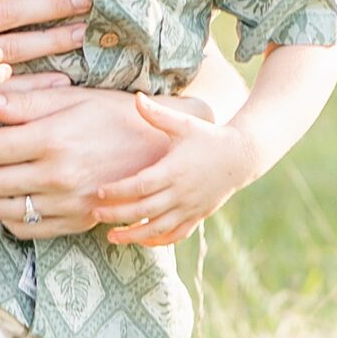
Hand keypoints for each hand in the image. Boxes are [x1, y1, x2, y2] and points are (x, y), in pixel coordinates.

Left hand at [0, 77, 161, 236]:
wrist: (159, 150)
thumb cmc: (113, 115)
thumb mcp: (71, 98)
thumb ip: (25, 102)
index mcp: (52, 140)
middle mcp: (57, 177)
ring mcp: (66, 204)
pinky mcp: (74, 222)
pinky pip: (24, 227)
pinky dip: (4, 215)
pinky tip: (3, 194)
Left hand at [91, 96, 257, 245]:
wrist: (241, 156)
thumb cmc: (208, 137)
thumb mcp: (184, 124)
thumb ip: (158, 114)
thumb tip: (136, 97)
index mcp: (174, 170)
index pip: (141, 185)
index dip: (119, 191)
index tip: (99, 192)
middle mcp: (181, 193)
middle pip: (144, 210)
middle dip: (118, 215)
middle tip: (95, 215)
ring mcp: (190, 207)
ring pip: (158, 229)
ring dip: (134, 236)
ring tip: (112, 238)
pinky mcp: (197, 216)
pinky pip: (176, 235)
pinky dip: (158, 241)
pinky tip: (141, 240)